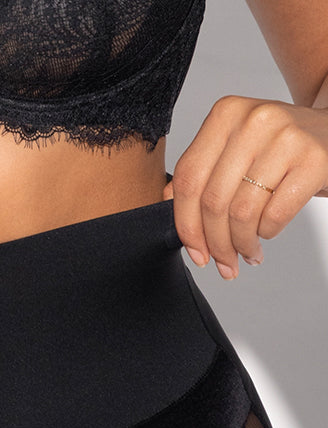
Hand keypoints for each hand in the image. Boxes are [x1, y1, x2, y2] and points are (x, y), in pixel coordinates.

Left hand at [164, 95, 327, 278]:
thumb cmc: (279, 151)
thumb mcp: (237, 149)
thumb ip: (202, 172)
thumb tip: (165, 206)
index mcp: (225, 114)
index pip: (188, 179)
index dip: (185, 224)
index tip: (194, 252)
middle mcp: (253, 120)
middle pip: (213, 201)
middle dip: (214, 243)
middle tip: (222, 263)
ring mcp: (286, 137)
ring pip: (242, 212)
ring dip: (240, 244)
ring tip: (246, 253)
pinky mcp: (313, 159)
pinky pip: (274, 215)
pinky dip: (266, 234)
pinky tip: (266, 236)